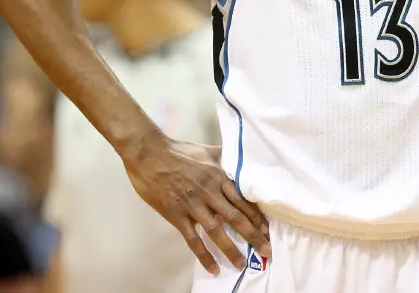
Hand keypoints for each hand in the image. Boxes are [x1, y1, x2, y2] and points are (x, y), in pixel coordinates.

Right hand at [123, 136, 270, 274]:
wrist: (150, 154)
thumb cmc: (179, 151)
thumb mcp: (208, 150)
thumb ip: (226, 157)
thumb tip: (242, 157)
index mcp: (219, 177)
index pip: (243, 199)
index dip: (256, 216)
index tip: (268, 229)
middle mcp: (210, 192)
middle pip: (236, 217)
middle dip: (253, 235)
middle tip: (266, 250)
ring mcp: (194, 205)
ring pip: (217, 230)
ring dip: (230, 249)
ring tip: (241, 264)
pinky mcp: (177, 215)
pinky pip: (193, 238)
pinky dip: (203, 254)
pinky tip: (212, 267)